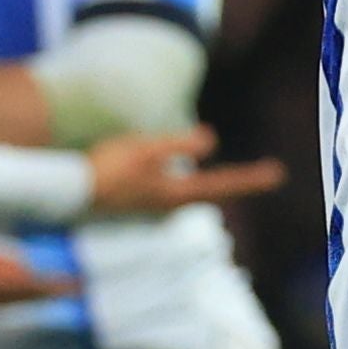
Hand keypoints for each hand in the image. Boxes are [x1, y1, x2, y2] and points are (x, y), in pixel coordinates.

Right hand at [81, 124, 284, 216]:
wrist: (69, 193)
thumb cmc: (107, 167)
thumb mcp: (145, 148)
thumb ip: (178, 144)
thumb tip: (211, 141)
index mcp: (175, 194)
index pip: (222, 184)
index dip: (251, 178)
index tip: (278, 174)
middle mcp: (169, 206)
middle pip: (211, 191)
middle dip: (235, 182)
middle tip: (265, 174)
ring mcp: (155, 207)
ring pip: (189, 192)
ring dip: (207, 182)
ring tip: (221, 174)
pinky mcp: (141, 203)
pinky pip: (170, 190)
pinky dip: (181, 182)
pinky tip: (169, 174)